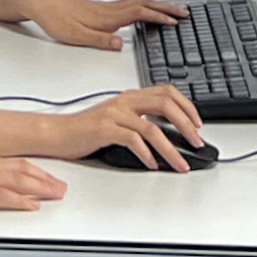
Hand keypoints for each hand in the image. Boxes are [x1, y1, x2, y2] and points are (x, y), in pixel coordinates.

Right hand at [0, 148, 66, 212]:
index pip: (11, 163)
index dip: (32, 169)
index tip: (44, 175)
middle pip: (21, 169)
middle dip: (44, 178)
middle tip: (60, 186)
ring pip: (17, 180)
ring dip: (40, 187)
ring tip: (56, 194)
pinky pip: (1, 197)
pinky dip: (19, 200)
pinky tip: (32, 206)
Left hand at [27, 0, 186, 49]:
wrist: (42, 4)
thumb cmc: (56, 19)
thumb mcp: (76, 36)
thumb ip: (100, 41)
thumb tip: (121, 44)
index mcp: (107, 17)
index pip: (139, 14)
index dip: (158, 17)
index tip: (175, 21)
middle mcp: (109, 9)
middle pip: (144, 4)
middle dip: (166, 8)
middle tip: (184, 12)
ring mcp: (106, 7)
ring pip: (138, 2)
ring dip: (157, 5)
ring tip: (171, 10)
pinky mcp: (101, 8)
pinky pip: (130, 3)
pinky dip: (144, 5)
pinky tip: (144, 10)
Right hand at [45, 87, 207, 170]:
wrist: (58, 133)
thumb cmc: (86, 129)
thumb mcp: (117, 119)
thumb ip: (139, 121)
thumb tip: (168, 137)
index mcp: (130, 97)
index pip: (166, 92)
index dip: (187, 105)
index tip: (198, 123)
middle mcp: (125, 101)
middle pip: (165, 104)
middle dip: (186, 125)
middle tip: (197, 142)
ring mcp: (115, 114)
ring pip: (153, 128)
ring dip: (171, 149)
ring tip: (180, 163)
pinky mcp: (105, 129)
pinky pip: (133, 140)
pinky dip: (147, 154)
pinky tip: (152, 165)